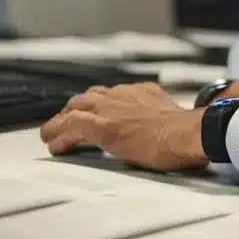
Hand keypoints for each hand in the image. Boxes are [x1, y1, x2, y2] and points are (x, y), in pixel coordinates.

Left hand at [39, 82, 206, 170]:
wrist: (187, 133)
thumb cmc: (188, 133)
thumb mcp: (175, 118)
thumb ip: (166, 120)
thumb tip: (173, 131)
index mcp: (142, 92)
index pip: (113, 94)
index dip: (99, 104)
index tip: (96, 113)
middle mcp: (123, 95)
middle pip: (88, 97)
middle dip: (75, 109)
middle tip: (66, 122)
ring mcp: (110, 109)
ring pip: (74, 108)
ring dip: (60, 122)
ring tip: (51, 134)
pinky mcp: (102, 127)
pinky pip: (71, 128)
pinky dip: (60, 136)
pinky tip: (55, 146)